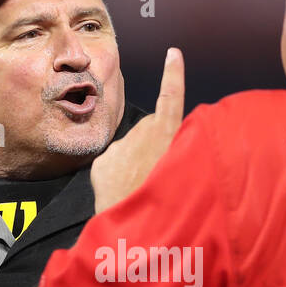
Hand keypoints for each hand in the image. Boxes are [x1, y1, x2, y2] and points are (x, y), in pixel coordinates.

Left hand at [91, 47, 184, 213]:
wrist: (135, 232)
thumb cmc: (163, 208)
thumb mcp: (181, 176)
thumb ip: (175, 151)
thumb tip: (160, 147)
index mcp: (168, 138)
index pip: (171, 101)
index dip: (173, 77)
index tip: (173, 53)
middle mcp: (144, 137)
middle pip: (149, 129)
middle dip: (151, 143)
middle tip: (157, 171)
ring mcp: (121, 147)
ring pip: (130, 146)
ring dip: (134, 161)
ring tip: (141, 187)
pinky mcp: (103, 160)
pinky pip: (112, 161)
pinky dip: (117, 172)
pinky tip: (123, 190)